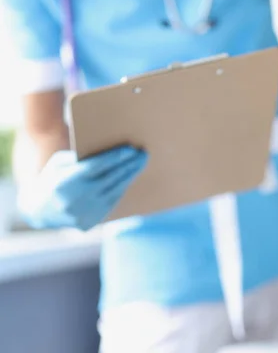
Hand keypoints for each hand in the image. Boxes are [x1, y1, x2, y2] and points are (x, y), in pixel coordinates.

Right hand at [17, 146, 147, 230]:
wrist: (39, 211)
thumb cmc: (52, 179)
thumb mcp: (58, 163)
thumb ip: (80, 157)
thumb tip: (108, 151)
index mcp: (65, 182)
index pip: (96, 167)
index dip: (115, 157)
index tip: (131, 149)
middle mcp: (75, 199)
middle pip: (110, 178)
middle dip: (129, 165)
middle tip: (143, 154)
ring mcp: (83, 213)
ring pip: (114, 191)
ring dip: (129, 176)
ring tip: (140, 164)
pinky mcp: (90, 222)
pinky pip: (111, 202)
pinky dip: (121, 189)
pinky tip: (129, 177)